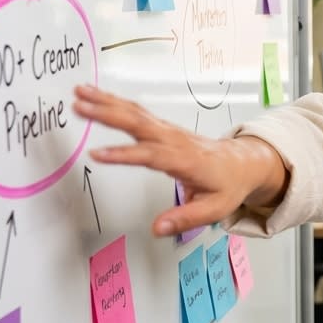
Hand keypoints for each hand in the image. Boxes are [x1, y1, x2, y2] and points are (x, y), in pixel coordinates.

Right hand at [72, 84, 288, 235]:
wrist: (243, 162)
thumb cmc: (228, 185)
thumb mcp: (215, 208)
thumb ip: (185, 218)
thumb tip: (157, 229)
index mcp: (185, 160)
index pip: (151, 156)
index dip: (124, 155)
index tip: (97, 154)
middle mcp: (174, 140)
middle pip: (138, 124)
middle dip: (107, 114)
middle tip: (80, 107)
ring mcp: (168, 131)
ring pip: (135, 113)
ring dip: (106, 101)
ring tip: (79, 93)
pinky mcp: (163, 127)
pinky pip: (137, 112)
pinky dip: (115, 102)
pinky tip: (95, 95)